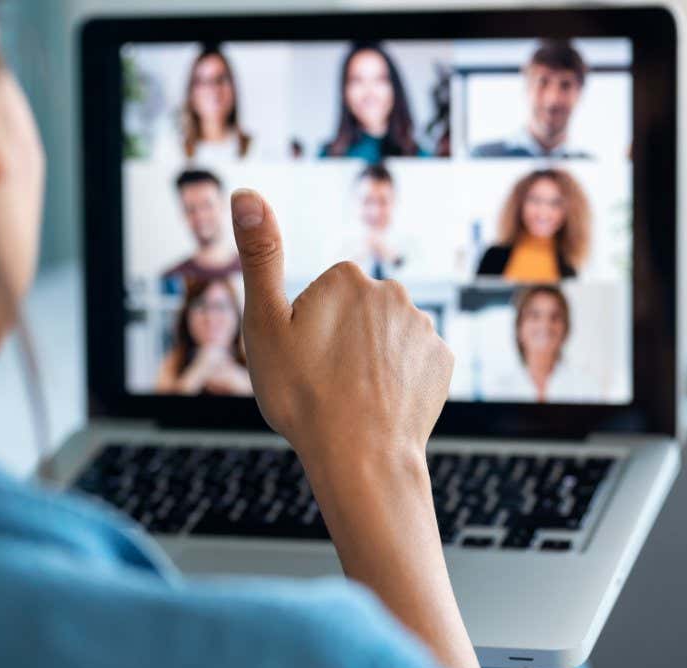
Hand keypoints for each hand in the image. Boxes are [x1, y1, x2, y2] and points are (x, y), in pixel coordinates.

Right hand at [230, 189, 481, 667]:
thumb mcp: (264, 325)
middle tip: (323, 382)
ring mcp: (423, 328)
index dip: (304, 330)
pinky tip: (382, 406)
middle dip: (339, 340)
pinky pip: (412, 363)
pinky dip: (398, 380)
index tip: (301, 360)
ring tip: (352, 398)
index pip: (320, 295)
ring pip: (384, 339)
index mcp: (347, 278)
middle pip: (355, 314)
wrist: (362, 458)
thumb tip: (244, 191)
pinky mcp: (443, 362)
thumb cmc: (304, 394)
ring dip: (370, 361)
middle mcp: (393, 292)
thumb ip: (258, 255)